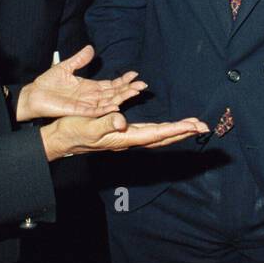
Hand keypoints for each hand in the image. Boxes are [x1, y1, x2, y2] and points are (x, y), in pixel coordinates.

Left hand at [16, 45, 145, 120]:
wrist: (34, 95)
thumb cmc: (48, 84)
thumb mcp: (66, 67)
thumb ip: (79, 59)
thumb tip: (91, 48)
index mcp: (89, 87)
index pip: (111, 84)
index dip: (123, 80)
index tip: (135, 74)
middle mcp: (91, 97)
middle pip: (114, 94)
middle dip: (128, 89)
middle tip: (142, 85)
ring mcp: (86, 105)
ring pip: (108, 102)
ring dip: (122, 98)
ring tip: (135, 92)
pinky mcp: (78, 111)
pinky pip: (95, 111)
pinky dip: (106, 109)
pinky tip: (116, 105)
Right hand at [40, 112, 209, 160]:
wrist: (60, 138)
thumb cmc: (71, 131)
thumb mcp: (87, 126)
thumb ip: (105, 124)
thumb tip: (122, 122)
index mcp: (123, 138)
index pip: (156, 134)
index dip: (176, 129)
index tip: (194, 126)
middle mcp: (128, 140)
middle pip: (162, 136)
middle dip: (183, 132)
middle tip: (204, 127)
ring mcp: (126, 138)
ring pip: (158, 135)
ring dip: (176, 131)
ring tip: (193, 126)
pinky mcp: (121, 134)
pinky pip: (149, 132)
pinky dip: (164, 129)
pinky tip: (167, 128)